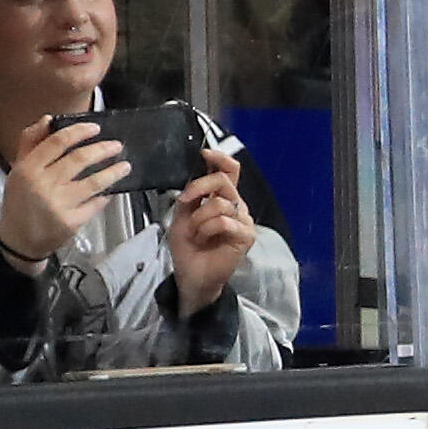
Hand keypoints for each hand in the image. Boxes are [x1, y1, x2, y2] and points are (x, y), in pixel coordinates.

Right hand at [0, 112, 129, 263]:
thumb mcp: (18, 170)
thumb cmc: (20, 201)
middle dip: (102, 150)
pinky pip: (95, 204)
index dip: (79, 132)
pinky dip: (105, 197)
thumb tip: (48, 119)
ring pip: (93, 183)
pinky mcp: (71, 222)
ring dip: (113, 172)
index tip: (96, 128)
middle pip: (79, 159)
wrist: (18, 240)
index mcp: (28, 169)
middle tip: (117, 145)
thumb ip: (31, 143)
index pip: (57, 142)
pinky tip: (110, 192)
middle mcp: (43, 185)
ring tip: (125, 166)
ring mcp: (59, 205)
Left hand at [162, 161, 258, 312]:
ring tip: (194, 233)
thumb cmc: (188, 248)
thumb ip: (191, 195)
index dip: (220, 158)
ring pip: (220, 203)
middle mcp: (235, 206)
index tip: (204, 154)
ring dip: (199, 218)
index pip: (230, 171)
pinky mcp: (246, 236)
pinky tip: (202, 239)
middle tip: (185, 202)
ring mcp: (243, 220)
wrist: (191, 275)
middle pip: (223, 180)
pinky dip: (206, 229)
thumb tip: (197, 175)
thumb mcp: (181, 215)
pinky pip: (224, 221)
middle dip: (199, 187)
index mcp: (222, 198)